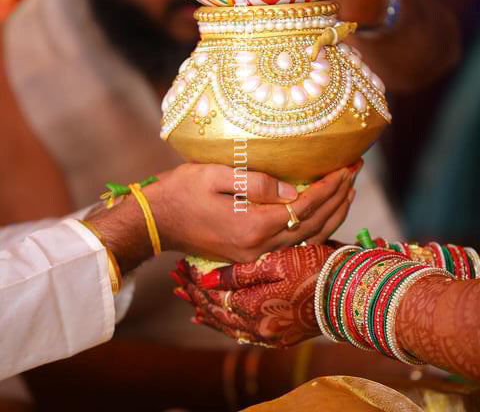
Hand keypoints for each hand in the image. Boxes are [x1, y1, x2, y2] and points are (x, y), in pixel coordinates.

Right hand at [145, 161, 359, 262]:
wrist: (156, 221)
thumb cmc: (181, 191)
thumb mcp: (214, 175)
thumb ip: (255, 183)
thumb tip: (293, 190)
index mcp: (252, 227)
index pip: (304, 207)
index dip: (329, 187)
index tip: (347, 167)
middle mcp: (259, 248)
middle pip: (313, 225)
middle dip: (338, 198)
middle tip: (355, 172)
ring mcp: (255, 256)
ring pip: (308, 238)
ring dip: (332, 214)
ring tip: (348, 190)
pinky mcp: (251, 255)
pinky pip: (294, 243)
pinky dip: (316, 227)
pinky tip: (325, 213)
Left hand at [174, 243, 333, 346]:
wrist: (349, 293)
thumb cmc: (316, 269)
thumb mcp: (278, 263)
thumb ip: (241, 273)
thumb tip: (207, 278)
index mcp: (254, 307)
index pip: (213, 296)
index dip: (195, 280)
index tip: (181, 266)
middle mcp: (257, 327)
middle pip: (215, 312)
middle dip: (194, 295)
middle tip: (177, 280)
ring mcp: (268, 336)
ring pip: (225, 324)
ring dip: (205, 309)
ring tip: (187, 297)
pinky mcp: (279, 338)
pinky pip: (241, 332)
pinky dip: (224, 322)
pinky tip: (215, 316)